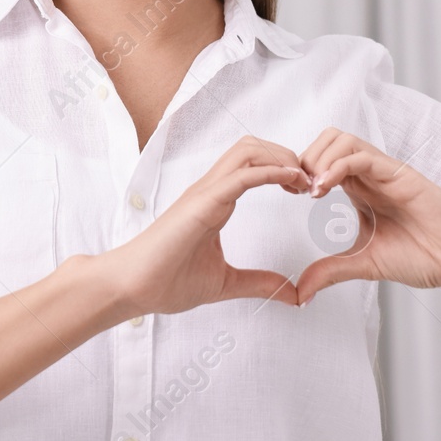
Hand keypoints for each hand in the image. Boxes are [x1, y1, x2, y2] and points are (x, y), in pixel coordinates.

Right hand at [106, 136, 311, 316]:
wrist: (131, 288)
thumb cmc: (165, 281)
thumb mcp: (226, 283)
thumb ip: (259, 283)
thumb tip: (292, 293)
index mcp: (215, 201)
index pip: (253, 164)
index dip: (283, 168)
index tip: (306, 190)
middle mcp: (210, 189)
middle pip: (254, 147)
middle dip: (287, 156)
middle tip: (309, 183)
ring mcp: (205, 193)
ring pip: (248, 151)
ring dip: (281, 159)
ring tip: (302, 182)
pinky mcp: (202, 204)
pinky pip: (241, 176)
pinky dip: (270, 172)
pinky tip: (290, 182)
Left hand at [294, 128, 440, 304]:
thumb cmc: (424, 256)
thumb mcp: (365, 264)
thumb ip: (331, 271)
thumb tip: (299, 291)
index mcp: (360, 190)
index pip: (321, 160)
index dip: (300, 171)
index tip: (288, 195)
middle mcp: (371, 175)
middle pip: (327, 140)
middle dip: (304, 159)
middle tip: (296, 189)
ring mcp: (386, 172)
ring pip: (342, 140)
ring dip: (318, 159)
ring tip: (311, 190)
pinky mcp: (401, 175)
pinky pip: (362, 156)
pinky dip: (337, 166)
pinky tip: (325, 189)